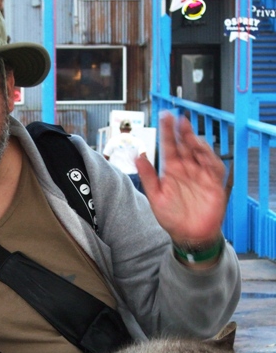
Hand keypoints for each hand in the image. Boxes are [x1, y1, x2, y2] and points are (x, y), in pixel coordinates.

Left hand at [136, 112, 225, 246]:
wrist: (188, 235)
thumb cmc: (171, 217)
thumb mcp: (156, 197)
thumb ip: (148, 176)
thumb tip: (138, 156)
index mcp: (171, 170)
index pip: (169, 146)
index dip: (168, 131)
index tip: (165, 117)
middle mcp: (186, 169)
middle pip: (185, 145)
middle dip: (183, 131)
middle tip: (178, 118)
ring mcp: (200, 174)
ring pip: (200, 152)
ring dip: (195, 142)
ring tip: (188, 134)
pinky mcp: (213, 183)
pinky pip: (214, 166)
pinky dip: (210, 158)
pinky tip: (202, 152)